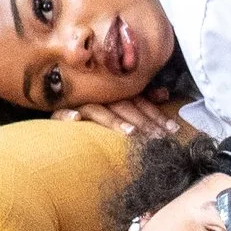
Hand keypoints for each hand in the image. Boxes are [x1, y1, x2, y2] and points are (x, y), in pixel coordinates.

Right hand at [65, 94, 192, 140]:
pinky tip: (76, 120)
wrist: (57, 95)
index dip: (157, 115)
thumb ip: (143, 96)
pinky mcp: (57, 111)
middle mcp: (99, 95)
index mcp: (115, 92)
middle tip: (158, 138)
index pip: (139, 102)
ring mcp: (78, 103)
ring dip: (113, 120)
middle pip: (123, 107)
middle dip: (143, 123)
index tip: (173, 129)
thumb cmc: (93, 101)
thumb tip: (164, 94)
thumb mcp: (119, 99)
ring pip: (97, 110)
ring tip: (130, 132)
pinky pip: (60, 113)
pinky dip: (67, 115)